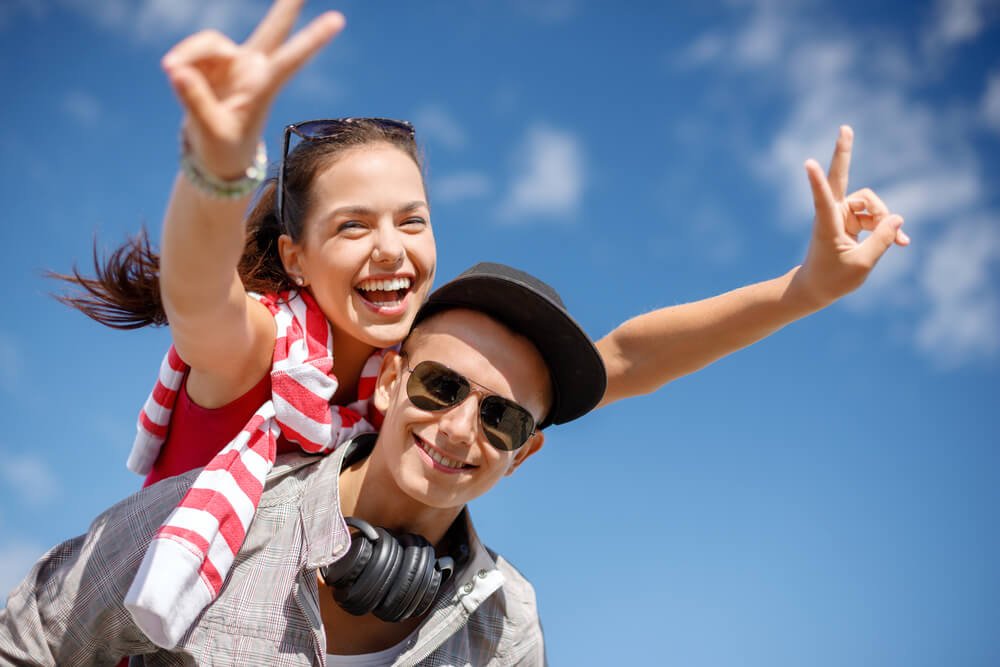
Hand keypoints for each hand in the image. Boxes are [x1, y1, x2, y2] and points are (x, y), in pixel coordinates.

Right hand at [162, 0, 343, 177]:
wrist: (214, 156)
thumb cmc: (222, 149)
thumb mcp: (211, 132)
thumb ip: (196, 101)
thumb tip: (177, 71)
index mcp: (265, 87)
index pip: (291, 59)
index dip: (312, 39)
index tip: (338, 19)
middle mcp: (253, 68)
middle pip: (275, 29)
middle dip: (289, 5)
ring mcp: (233, 62)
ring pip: (208, 42)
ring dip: (188, 55)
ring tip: (171, 72)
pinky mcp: (212, 62)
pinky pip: (191, 51)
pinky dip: (181, 61)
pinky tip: (176, 75)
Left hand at [793, 125, 909, 307]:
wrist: (817, 288)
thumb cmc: (832, 280)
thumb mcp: (862, 264)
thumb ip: (882, 240)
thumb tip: (898, 218)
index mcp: (826, 224)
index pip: (822, 198)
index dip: (817, 181)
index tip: (808, 163)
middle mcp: (832, 213)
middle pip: (841, 178)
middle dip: (844, 153)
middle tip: (845, 127)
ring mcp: (841, 214)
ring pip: (871, 204)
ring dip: (885, 219)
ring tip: (899, 241)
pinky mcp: (850, 220)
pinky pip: (875, 216)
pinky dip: (888, 228)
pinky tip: (902, 242)